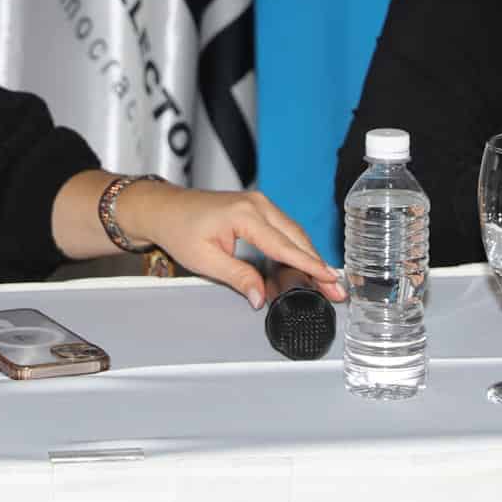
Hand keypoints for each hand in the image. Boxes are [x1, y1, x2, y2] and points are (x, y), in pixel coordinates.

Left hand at [117, 183, 345, 309]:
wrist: (165, 209)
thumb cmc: (179, 230)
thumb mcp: (205, 261)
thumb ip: (238, 278)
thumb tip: (261, 298)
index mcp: (245, 215)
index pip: (285, 245)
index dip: (310, 265)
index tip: (329, 279)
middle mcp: (257, 204)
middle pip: (297, 238)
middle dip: (318, 265)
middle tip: (336, 289)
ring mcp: (259, 204)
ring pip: (294, 233)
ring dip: (310, 257)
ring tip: (327, 282)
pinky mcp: (257, 209)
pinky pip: (283, 230)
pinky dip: (296, 248)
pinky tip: (304, 267)